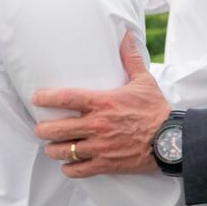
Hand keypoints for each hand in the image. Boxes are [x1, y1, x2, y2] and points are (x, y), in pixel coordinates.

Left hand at [33, 32, 171, 177]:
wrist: (169, 139)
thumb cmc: (155, 109)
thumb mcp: (144, 81)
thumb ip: (131, 59)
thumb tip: (127, 35)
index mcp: (103, 102)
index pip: (65, 98)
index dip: (46, 97)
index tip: (37, 98)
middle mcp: (97, 125)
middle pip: (55, 129)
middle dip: (43, 129)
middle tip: (42, 127)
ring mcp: (99, 147)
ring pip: (62, 151)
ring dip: (54, 149)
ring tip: (53, 146)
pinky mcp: (105, 164)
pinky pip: (78, 170)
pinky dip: (69, 168)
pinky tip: (68, 164)